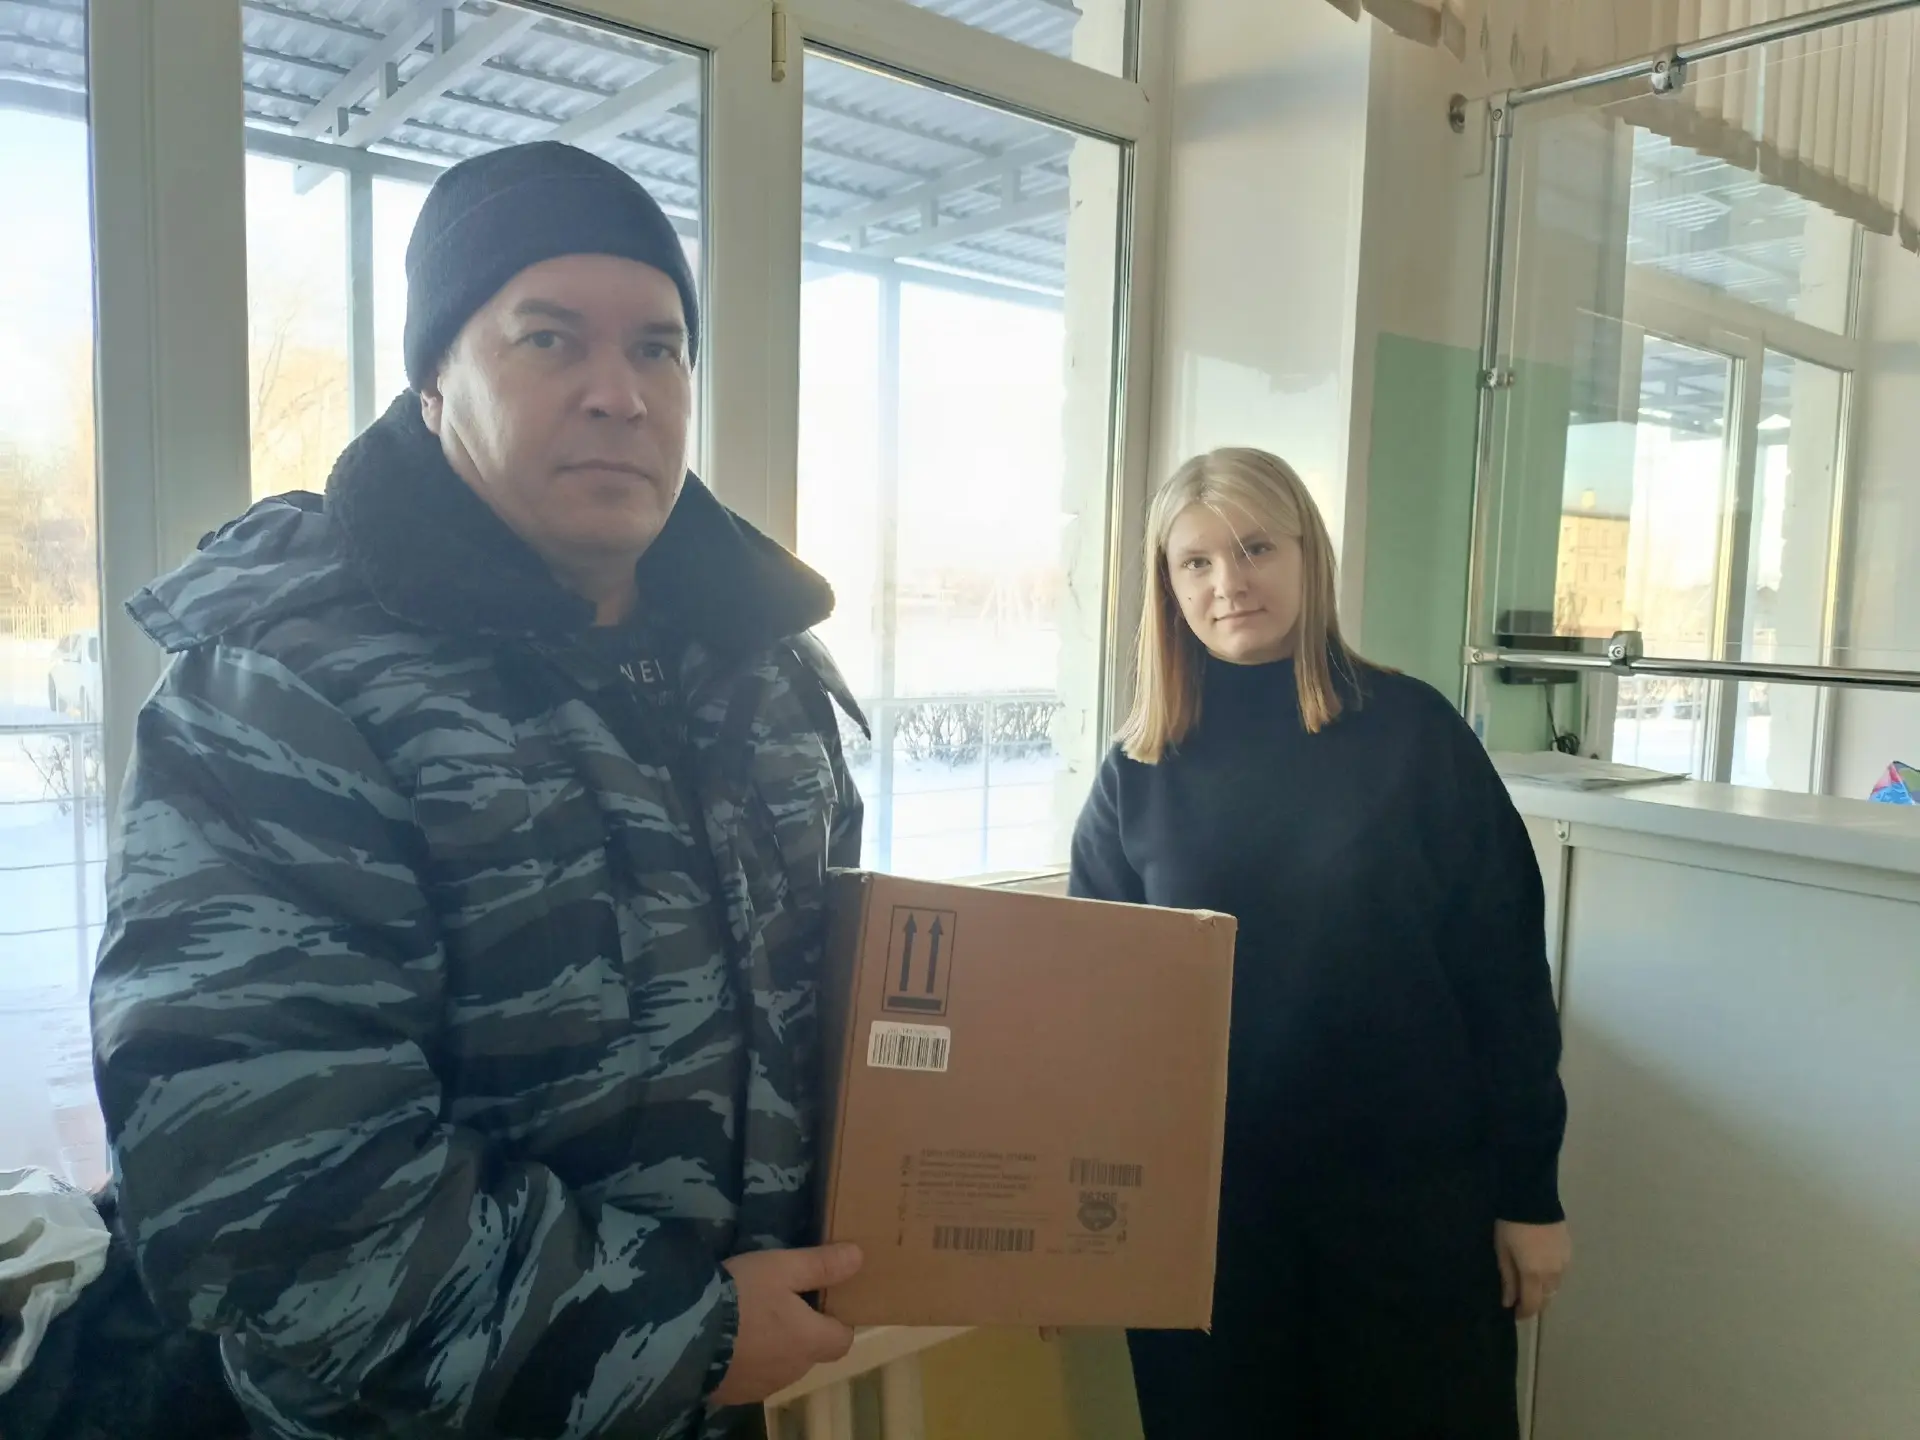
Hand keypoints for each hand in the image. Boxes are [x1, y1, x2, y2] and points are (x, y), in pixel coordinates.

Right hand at [710, 1244, 862, 1406]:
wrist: (684, 1336)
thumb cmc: (742, 1296)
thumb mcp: (781, 1268)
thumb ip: (821, 1265)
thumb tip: (859, 1258)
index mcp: (810, 1341)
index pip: (843, 1340)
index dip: (837, 1322)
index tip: (822, 1301)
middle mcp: (793, 1370)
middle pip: (810, 1352)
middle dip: (802, 1331)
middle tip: (781, 1300)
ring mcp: (762, 1386)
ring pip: (781, 1364)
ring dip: (775, 1346)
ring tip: (751, 1316)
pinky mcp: (734, 1394)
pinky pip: (753, 1375)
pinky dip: (749, 1359)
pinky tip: (730, 1339)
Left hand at [1495, 1220, 1570, 1320]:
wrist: (1532, 1199)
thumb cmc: (1511, 1226)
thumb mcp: (1503, 1252)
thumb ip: (1508, 1279)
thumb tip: (1508, 1302)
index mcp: (1534, 1275)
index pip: (1532, 1304)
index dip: (1524, 1313)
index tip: (1515, 1315)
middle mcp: (1553, 1274)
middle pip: (1547, 1298)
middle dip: (1535, 1303)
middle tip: (1523, 1301)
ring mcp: (1564, 1262)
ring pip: (1556, 1286)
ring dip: (1545, 1291)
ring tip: (1532, 1285)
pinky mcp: (1569, 1251)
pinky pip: (1561, 1272)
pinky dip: (1552, 1276)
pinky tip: (1543, 1269)